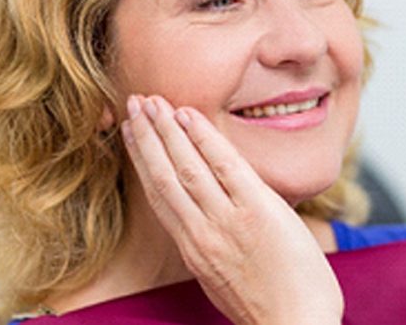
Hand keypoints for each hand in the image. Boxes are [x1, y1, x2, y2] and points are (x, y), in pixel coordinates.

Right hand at [121, 95, 342, 324]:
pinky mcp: (258, 213)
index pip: (160, 197)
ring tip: (152, 101)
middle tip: (133, 104)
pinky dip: (205, 140)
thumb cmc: (272, 309)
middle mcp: (202, 235)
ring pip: (186, 168)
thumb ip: (214, 248)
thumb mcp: (226, 280)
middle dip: (146, 138)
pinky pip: (226, 167)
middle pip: (164, 177)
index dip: (143, 162)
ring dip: (167, 131)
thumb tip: (211, 225)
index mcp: (194, 251)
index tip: (133, 135)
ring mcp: (228, 223)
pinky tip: (190, 117)